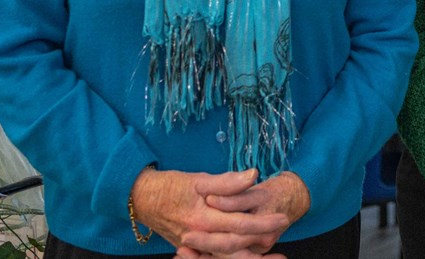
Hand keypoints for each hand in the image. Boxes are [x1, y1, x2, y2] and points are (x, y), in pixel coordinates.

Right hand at [129, 168, 286, 255]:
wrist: (142, 199)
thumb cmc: (170, 186)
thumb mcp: (197, 179)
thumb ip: (226, 182)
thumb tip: (253, 175)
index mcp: (202, 219)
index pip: (239, 224)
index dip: (263, 223)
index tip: (282, 218)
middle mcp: (198, 237)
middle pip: (235, 247)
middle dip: (260, 244)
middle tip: (282, 241)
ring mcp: (195, 245)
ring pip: (226, 257)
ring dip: (249, 257)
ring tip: (272, 257)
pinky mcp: (193, 247)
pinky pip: (216, 256)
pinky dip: (233, 257)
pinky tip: (248, 253)